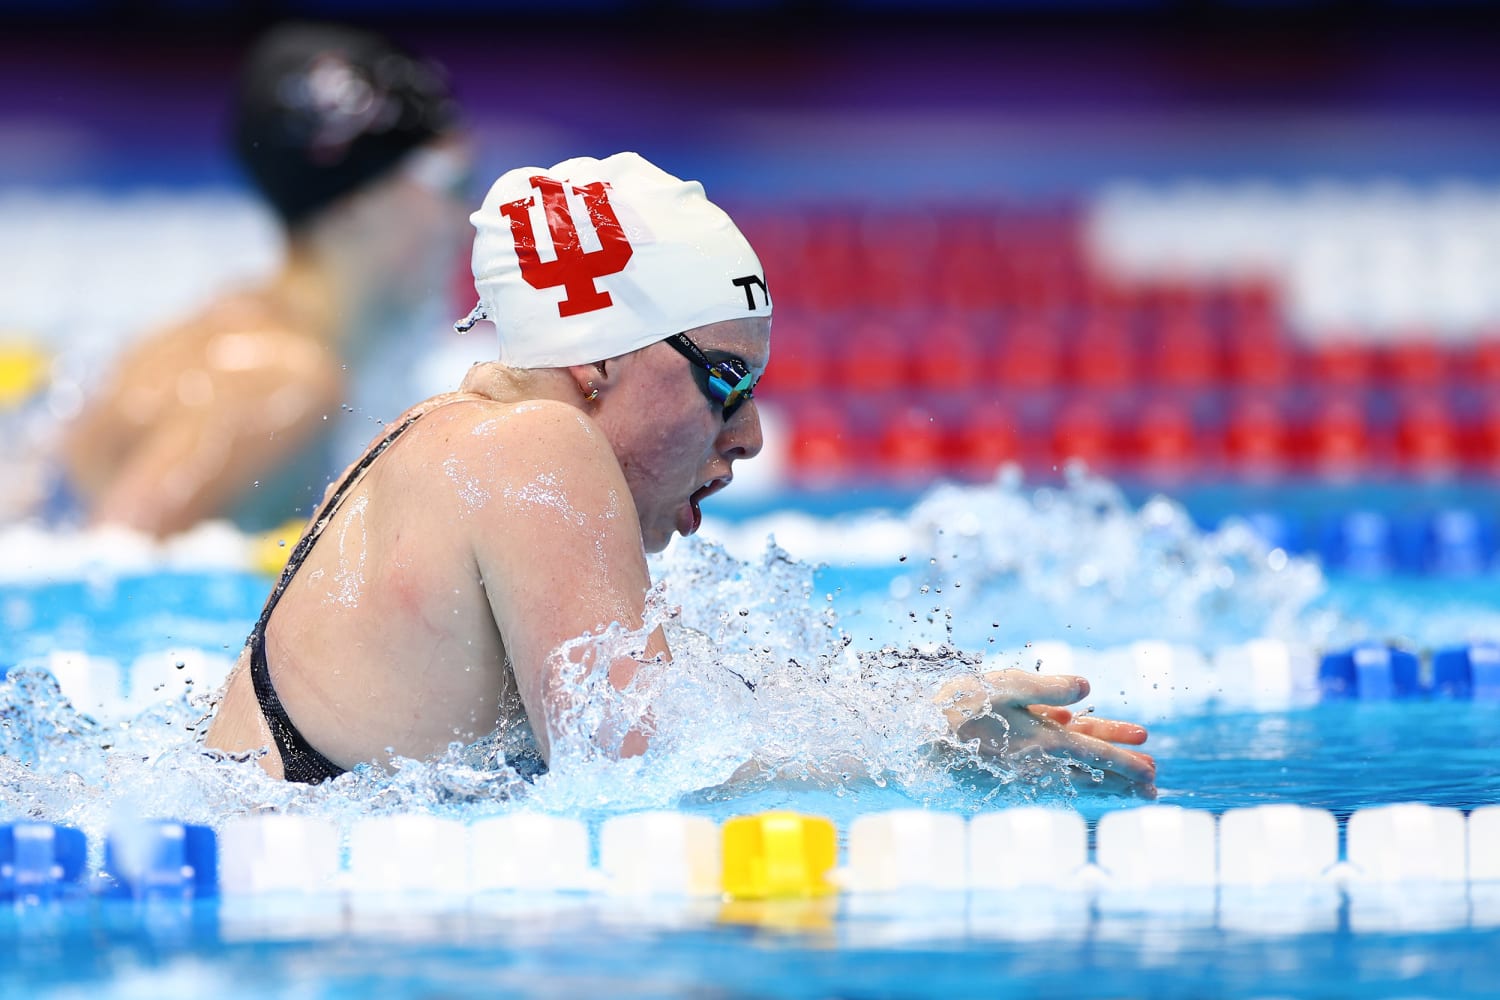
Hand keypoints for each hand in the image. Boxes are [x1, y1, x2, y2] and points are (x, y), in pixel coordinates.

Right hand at [934, 669, 1156, 796]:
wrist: (920, 736)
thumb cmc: (962, 704)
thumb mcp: (1009, 684)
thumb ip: (1050, 687)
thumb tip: (1088, 688)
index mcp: (1046, 740)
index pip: (1098, 754)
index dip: (1128, 762)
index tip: (1154, 773)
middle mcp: (1039, 761)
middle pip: (1092, 771)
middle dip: (1124, 777)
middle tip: (1153, 785)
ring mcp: (1024, 769)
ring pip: (1074, 775)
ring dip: (1104, 778)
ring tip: (1128, 782)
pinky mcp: (1008, 770)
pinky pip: (1050, 773)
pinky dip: (1071, 771)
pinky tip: (1074, 762)